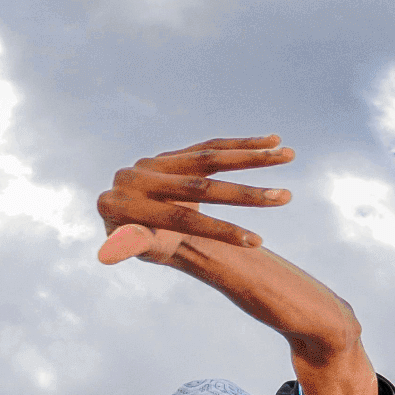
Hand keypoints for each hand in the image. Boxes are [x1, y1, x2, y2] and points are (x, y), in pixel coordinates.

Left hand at [96, 136, 293, 264]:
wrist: (132, 224)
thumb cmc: (140, 245)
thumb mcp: (135, 250)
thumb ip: (127, 245)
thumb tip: (106, 254)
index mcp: (122, 202)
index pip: (180, 218)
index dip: (220, 230)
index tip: (258, 242)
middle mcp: (137, 173)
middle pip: (200, 185)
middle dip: (246, 194)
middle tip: (286, 198)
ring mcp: (155, 160)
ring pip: (210, 157)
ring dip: (253, 157)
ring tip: (289, 155)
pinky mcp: (173, 152)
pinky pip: (211, 147)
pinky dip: (242, 144)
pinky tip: (273, 140)